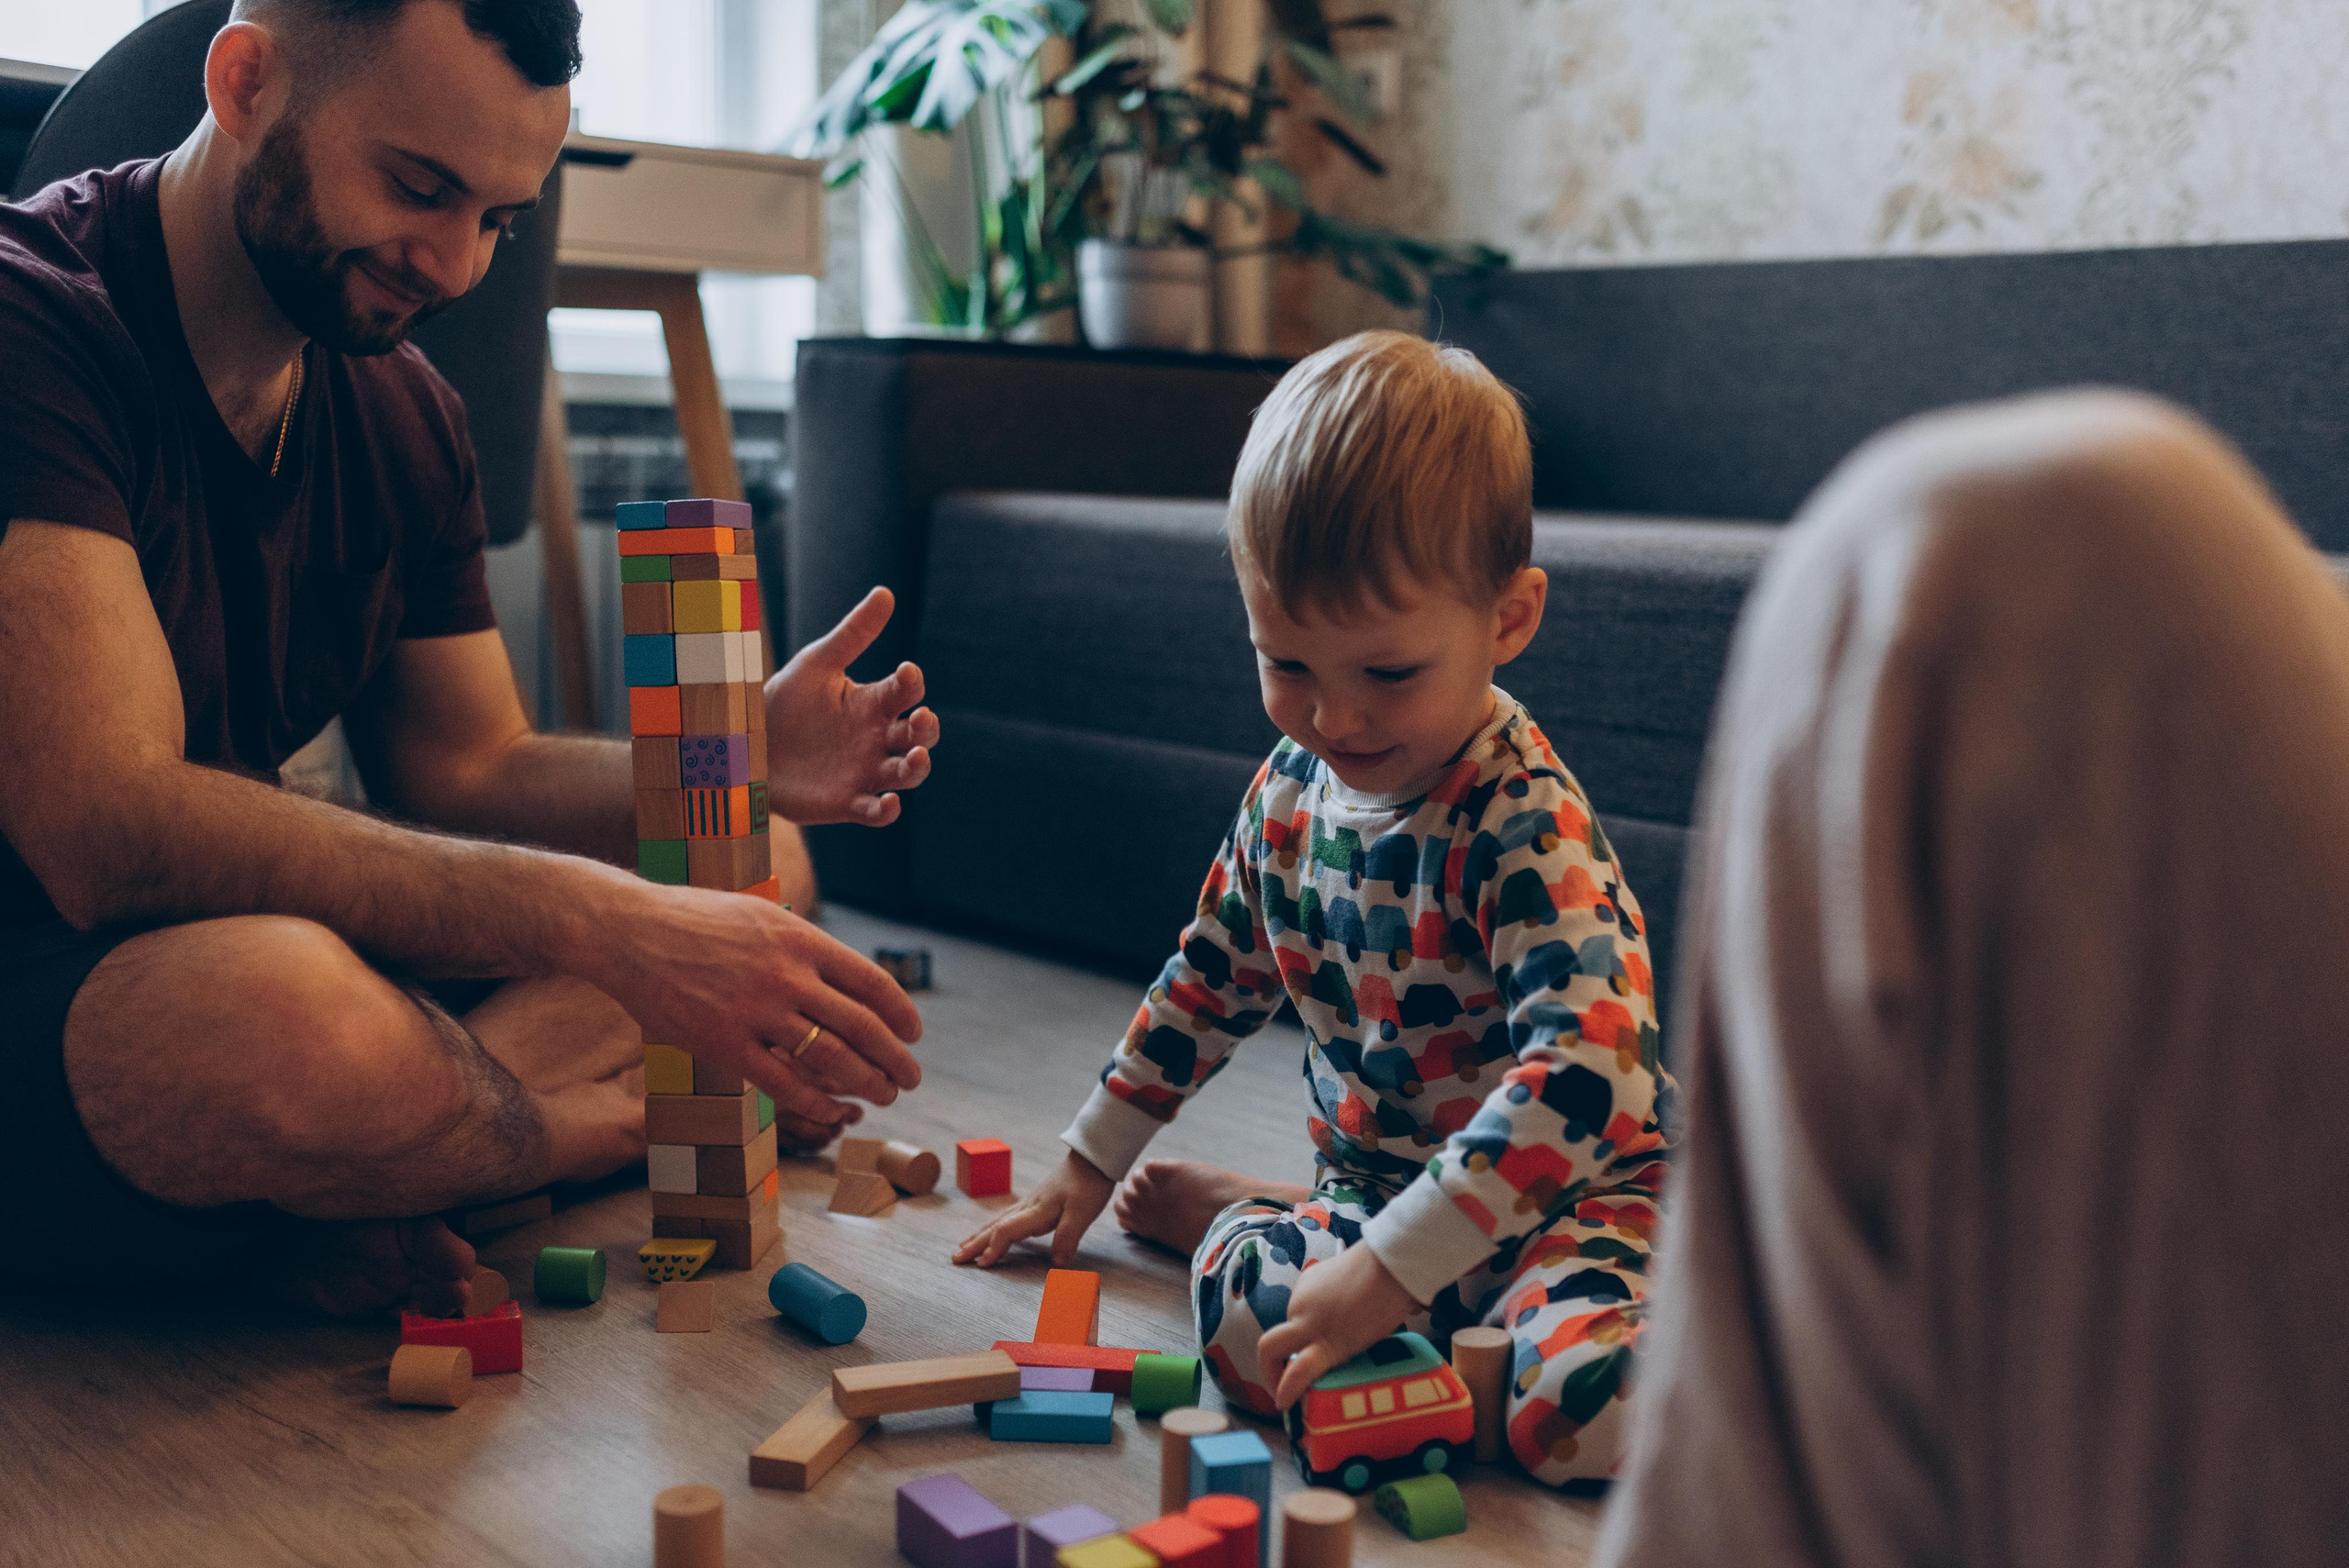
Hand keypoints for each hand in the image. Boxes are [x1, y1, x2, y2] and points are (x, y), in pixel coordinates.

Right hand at [584, 871, 923, 1131]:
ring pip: (831, 1059)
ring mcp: (756, 1012)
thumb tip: (844, 979)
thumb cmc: (694, 919)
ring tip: (884, 1095)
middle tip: (911, 1078)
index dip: (901, 1013)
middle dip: (895, 1058)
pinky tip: (836, 1109)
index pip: (871, 982)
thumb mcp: (761, 915)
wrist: (628, 931)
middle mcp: (786, 975)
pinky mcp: (723, 1044)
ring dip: (868, 1083)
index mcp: (801, 938)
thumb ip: (802, 947)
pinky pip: (783, 1083)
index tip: (914, 1033)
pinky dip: (818, 1101)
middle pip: (862, 1026)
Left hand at [763, 587, 938, 825]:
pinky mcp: (848, 802)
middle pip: (918, 736)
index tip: (905, 672)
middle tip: (921, 720)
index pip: (905, 692)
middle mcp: (877, 739)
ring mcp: (865, 772)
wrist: (746, 746)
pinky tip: (889, 804)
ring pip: (907, 774)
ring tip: (914, 758)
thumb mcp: (817, 664)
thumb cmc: (785, 701)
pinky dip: (888, 810)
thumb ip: (853, 634)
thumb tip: (886, 592)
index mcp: (873, 704)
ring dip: (917, 768)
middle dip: (927, 729)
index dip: (911, 683)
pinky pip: (876, 811)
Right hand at [953, 1149, 1114, 1266]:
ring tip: (962, 1246)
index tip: (981, 1265)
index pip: (1008, 1231)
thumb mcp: (1084, 1212)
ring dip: (979, 1235)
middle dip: (975, 1243)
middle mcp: (1028, 1207)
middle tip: (955, 1259)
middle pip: (995, 1226)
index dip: (994, 1248)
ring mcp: (1030, 1203)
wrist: (1091, 1158)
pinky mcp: (1035, 1202)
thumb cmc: (1088, 1184)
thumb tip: (1056, 1263)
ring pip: (998, 1221)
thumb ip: (1068, 1237)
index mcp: (1037, 1210)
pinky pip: (1006, 1217)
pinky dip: (992, 1227)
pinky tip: (989, 1230)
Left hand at [1257, 1242, 1419, 1410]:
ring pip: (1271, 1352)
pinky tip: (1286, 1404)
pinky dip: (1288, 1390)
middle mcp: (1299, 1304)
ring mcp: (1309, 1323)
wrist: (1391, 1265)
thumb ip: (1360, 1296)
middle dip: (1272, 1365)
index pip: (1296, 1318)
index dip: (1303, 1341)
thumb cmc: (1387, 1269)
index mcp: (1308, 1287)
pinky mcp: (1327, 1344)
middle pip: (1273, 1339)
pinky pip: (1298, 1372)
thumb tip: (1392, 1310)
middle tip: (1284, 1382)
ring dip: (1274, 1378)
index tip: (1314, 1355)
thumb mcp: (1360, 1279)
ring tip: (1284, 1399)